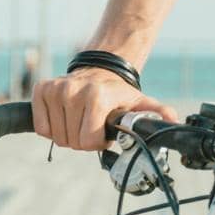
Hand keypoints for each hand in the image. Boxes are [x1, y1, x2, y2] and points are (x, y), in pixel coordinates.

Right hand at [31, 68, 178, 151]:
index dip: (97, 142)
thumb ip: (157, 113)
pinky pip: (41, 127)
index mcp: (97, 96)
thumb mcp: (140, 103)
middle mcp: (73, 90)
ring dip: (68, 134)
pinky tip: (66, 115)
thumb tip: (174, 121)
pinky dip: (52, 127)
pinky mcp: (41, 89)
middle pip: (71, 141)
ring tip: (81, 119)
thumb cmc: (119, 94)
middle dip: (83, 139)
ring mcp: (56, 89)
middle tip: (91, 124)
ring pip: (55, 136)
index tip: (103, 132)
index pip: (88, 142)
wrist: (101, 71)